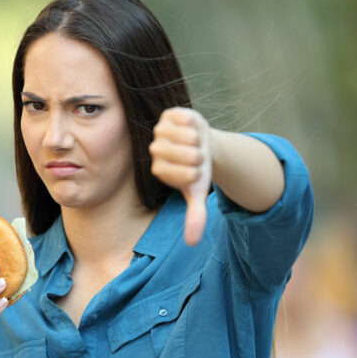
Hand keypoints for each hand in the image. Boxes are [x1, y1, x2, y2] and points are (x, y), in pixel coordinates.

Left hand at [149, 107, 211, 245]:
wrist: (201, 144)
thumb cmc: (197, 169)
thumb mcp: (197, 192)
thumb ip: (195, 216)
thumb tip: (193, 244)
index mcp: (159, 170)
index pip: (189, 174)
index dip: (200, 172)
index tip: (194, 170)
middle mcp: (155, 150)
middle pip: (191, 154)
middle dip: (202, 156)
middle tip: (196, 155)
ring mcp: (160, 130)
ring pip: (191, 136)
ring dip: (201, 140)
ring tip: (194, 142)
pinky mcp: (169, 114)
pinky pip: (189, 119)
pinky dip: (197, 124)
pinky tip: (191, 128)